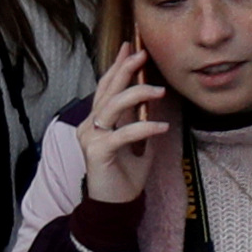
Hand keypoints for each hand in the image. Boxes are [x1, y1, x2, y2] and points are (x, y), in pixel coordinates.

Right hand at [81, 45, 171, 210]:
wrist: (116, 205)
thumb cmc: (125, 174)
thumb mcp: (136, 141)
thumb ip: (139, 119)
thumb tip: (152, 97)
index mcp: (97, 121)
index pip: (106, 87)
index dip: (117, 66)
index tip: (130, 47)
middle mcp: (90, 125)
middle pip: (107, 90)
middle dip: (125, 69)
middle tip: (142, 54)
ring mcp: (90, 137)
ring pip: (112, 106)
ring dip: (138, 94)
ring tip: (161, 91)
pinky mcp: (97, 152)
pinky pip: (122, 133)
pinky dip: (144, 128)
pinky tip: (161, 127)